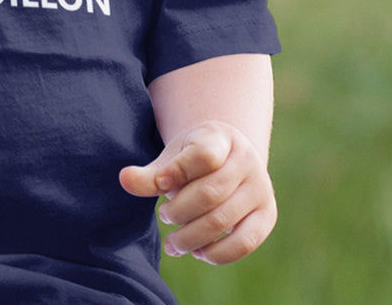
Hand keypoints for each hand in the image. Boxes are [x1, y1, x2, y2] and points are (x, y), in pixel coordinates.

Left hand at [119, 119, 276, 264]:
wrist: (229, 160)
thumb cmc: (192, 161)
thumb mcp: (171, 158)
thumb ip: (150, 174)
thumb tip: (125, 179)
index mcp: (221, 137)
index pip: (204, 154)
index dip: (177, 172)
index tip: (160, 185)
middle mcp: (247, 160)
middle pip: (210, 193)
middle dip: (179, 212)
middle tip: (164, 216)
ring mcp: (261, 187)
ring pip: (223, 220)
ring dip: (191, 237)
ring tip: (173, 242)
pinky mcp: (267, 215)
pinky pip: (244, 242)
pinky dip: (216, 253)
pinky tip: (198, 252)